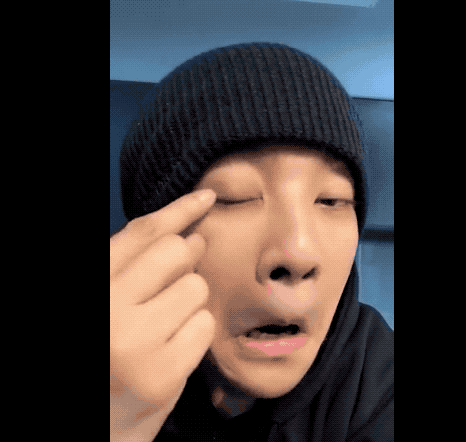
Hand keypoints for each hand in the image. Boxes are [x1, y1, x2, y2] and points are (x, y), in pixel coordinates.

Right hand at [110, 189, 215, 434]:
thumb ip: (133, 271)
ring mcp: (133, 342)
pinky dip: (195, 334)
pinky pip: (203, 327)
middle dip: (187, 258)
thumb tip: (191, 236)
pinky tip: (175, 349)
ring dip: (189, 302)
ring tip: (167, 324)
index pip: (141, 234)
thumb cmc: (105, 359)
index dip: (178, 210)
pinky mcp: (161, 375)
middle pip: (174, 252)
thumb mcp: (107, 304)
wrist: (96, 429)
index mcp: (92, 287)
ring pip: (195, 289)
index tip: (207, 197)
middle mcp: (106, 308)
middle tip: (183, 271)